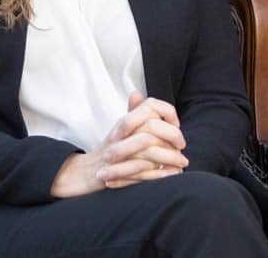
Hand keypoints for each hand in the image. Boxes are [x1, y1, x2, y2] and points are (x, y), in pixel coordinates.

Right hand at [51, 93, 187, 196]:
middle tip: (182, 146)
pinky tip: (172, 174)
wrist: (85, 173)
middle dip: (172, 136)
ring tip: (181, 163)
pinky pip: (142, 172)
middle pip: (151, 128)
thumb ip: (132, 112)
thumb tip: (137, 93)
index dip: (167, 112)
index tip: (177, 125)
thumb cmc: (109, 149)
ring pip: (148, 151)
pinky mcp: (115, 173)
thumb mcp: (121, 129)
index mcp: (124, 122)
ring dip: (169, 157)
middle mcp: (119, 135)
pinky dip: (160, 174)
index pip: (149, 106)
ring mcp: (115, 154)